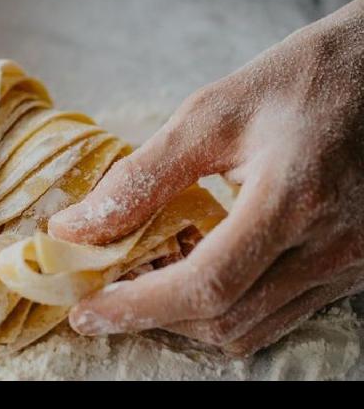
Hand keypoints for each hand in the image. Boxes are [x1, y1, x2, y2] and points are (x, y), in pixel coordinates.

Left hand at [48, 0, 363, 355]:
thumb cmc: (300, 81)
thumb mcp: (210, 115)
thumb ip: (140, 177)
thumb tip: (74, 228)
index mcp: (294, 199)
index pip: (206, 284)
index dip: (137, 307)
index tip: (86, 312)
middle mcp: (331, 246)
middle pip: (225, 319)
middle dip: (153, 317)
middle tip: (102, 294)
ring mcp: (349, 264)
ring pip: (251, 328)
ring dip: (185, 318)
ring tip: (141, 280)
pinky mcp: (353, 269)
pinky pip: (278, 314)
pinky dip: (224, 307)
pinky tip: (191, 271)